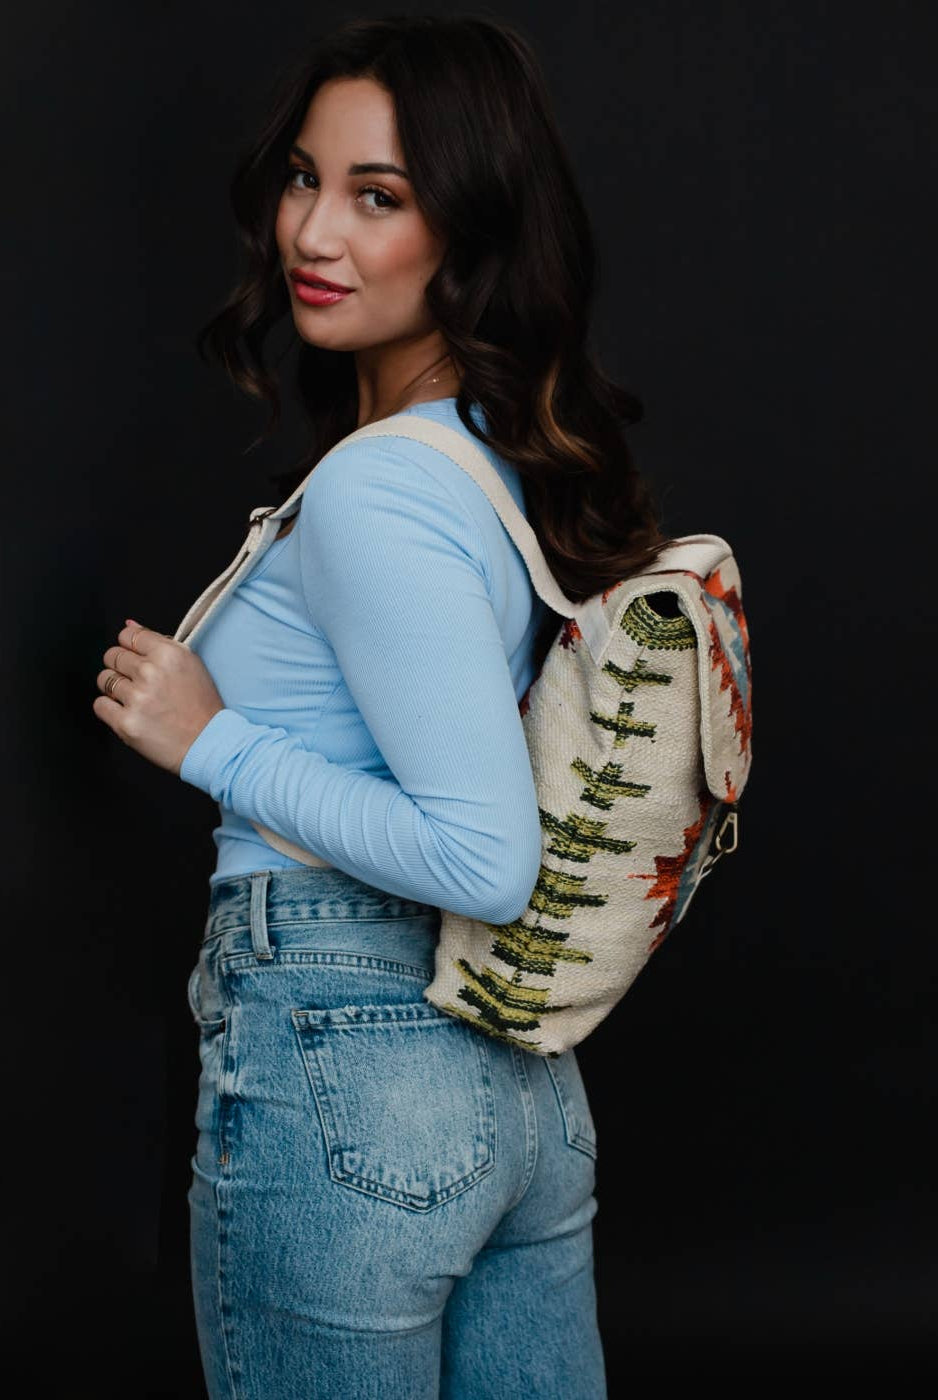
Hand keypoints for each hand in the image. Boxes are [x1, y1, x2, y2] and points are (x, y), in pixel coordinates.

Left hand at [93, 618, 225, 775]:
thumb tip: (128, 625)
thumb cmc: (202, 706)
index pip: (127, 635)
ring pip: (103, 679)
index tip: (135, 657)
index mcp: (169, 654)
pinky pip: (100, 705)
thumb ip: (159, 642)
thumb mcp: (190, 665)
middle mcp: (151, 672)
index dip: (129, 647)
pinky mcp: (126, 723)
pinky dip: (110, 709)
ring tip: (137, 699)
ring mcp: (137, 698)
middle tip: (138, 681)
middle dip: (121, 667)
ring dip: (116, 689)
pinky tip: (129, 712)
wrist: (209, 743)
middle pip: (112, 656)